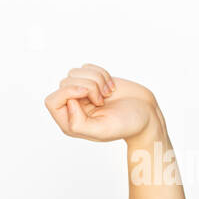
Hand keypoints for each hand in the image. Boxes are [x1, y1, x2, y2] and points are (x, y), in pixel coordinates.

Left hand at [44, 63, 159, 142]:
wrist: (145, 113)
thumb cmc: (126, 125)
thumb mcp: (102, 130)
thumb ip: (78, 123)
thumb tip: (68, 103)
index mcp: (69, 122)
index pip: (52, 101)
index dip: (67, 92)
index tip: (86, 94)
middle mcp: (72, 106)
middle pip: (65, 83)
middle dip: (88, 85)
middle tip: (103, 99)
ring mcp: (82, 92)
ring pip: (75, 72)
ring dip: (96, 79)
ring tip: (108, 93)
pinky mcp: (92, 80)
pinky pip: (86, 67)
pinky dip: (101, 73)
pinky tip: (111, 87)